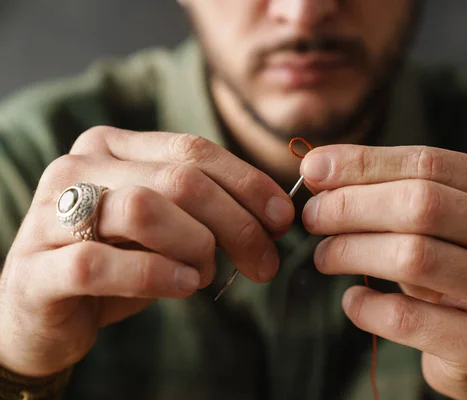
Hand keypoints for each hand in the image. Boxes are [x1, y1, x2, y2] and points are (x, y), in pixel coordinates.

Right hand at [0, 126, 293, 376]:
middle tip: (264, 262)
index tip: (282, 219)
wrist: (45, 310)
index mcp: (112, 147)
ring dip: (195, 246)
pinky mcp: (35, 268)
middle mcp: (78, 167)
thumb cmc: (118, 262)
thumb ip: (207, 210)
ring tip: (206, 273)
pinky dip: (155, 276)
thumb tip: (276, 214)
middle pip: (179, 180)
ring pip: (142, 209)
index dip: (248, 183)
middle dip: (237, 223)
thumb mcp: (167, 227)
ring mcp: (49, 215)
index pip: (193, 150)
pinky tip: (183, 286)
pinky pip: (100, 263)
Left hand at [300, 145, 466, 398]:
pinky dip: (364, 307)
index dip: (362, 163)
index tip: (312, 170)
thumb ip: (388, 187)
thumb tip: (317, 167)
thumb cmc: (455, 265)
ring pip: (414, 257)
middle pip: (422, 205)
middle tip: (311, 216)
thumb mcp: (435, 218)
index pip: (429, 162)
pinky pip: (407, 318)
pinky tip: (352, 300)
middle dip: (350, 206)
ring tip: (324, 255)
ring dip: (350, 251)